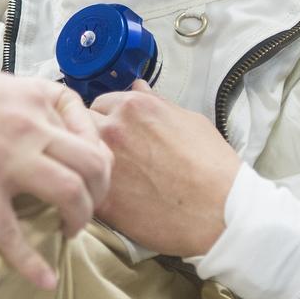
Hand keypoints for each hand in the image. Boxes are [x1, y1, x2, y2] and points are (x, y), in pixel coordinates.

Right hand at [0, 62, 112, 288]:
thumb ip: (23, 102)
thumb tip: (37, 124)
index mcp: (36, 97)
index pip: (90, 127)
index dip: (98, 156)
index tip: (89, 174)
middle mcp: (32, 127)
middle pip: (93, 163)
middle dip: (100, 192)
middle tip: (86, 207)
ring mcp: (9, 160)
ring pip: (70, 192)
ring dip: (80, 219)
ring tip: (68, 231)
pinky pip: (13, 233)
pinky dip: (32, 263)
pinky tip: (45, 280)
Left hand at [89, 81, 240, 257]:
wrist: (222, 212)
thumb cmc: (213, 167)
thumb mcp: (189, 121)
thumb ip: (156, 103)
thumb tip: (138, 87)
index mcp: (135, 106)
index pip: (98, 103)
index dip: (104, 119)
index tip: (111, 133)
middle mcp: (115, 128)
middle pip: (79, 124)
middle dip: (88, 135)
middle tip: (105, 153)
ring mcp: (106, 162)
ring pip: (77, 154)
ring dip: (85, 161)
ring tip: (102, 174)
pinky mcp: (104, 197)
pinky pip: (83, 185)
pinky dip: (88, 189)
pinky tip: (103, 196)